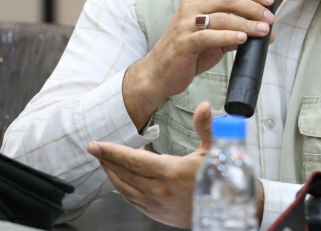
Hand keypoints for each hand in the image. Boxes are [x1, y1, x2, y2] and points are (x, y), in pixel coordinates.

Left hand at [88, 102, 213, 227]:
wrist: (226, 211)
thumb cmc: (221, 179)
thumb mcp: (216, 150)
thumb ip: (206, 126)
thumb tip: (204, 106)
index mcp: (170, 172)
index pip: (133, 160)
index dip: (112, 152)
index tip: (96, 145)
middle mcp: (159, 190)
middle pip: (123, 174)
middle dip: (106, 160)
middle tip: (94, 149)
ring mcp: (156, 204)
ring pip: (124, 189)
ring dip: (111, 173)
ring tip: (104, 161)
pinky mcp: (156, 213)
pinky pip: (131, 200)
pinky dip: (121, 188)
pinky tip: (118, 181)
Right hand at [123, 0, 274, 128]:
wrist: (159, 73)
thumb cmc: (188, 53)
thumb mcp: (215, 39)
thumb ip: (237, 32)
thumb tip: (267, 32)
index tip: (269, 0)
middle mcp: (190, 7)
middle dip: (253, 7)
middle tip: (270, 17)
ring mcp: (185, 23)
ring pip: (221, 16)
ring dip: (246, 22)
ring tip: (263, 30)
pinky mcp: (184, 42)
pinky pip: (209, 35)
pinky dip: (229, 36)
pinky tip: (243, 38)